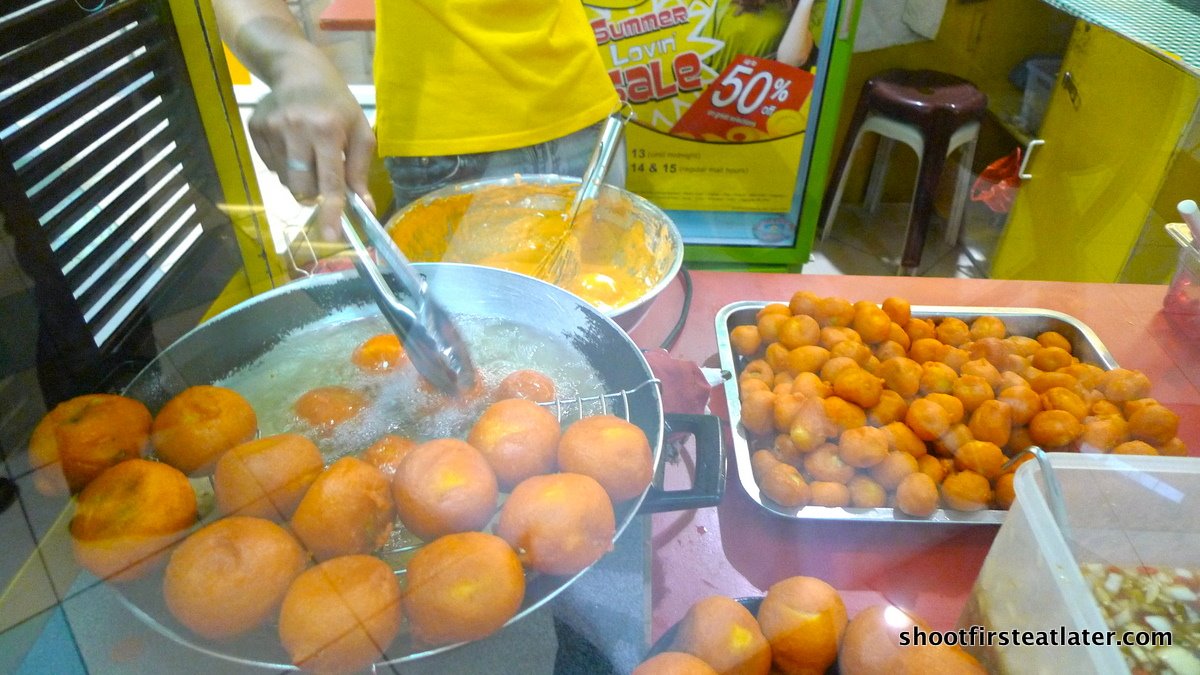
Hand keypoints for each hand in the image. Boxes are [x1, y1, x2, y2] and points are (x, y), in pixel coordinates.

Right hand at [247, 58, 375, 238]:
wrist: (298, 70)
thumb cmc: (337, 103)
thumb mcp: (359, 130)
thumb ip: (360, 169)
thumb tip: (363, 205)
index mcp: (326, 130)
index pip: (330, 181)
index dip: (331, 211)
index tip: (332, 236)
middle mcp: (295, 130)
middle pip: (303, 189)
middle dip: (316, 194)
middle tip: (323, 176)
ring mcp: (271, 129)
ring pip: (286, 182)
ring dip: (300, 179)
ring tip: (308, 153)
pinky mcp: (255, 129)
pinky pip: (271, 168)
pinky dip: (285, 166)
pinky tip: (292, 144)